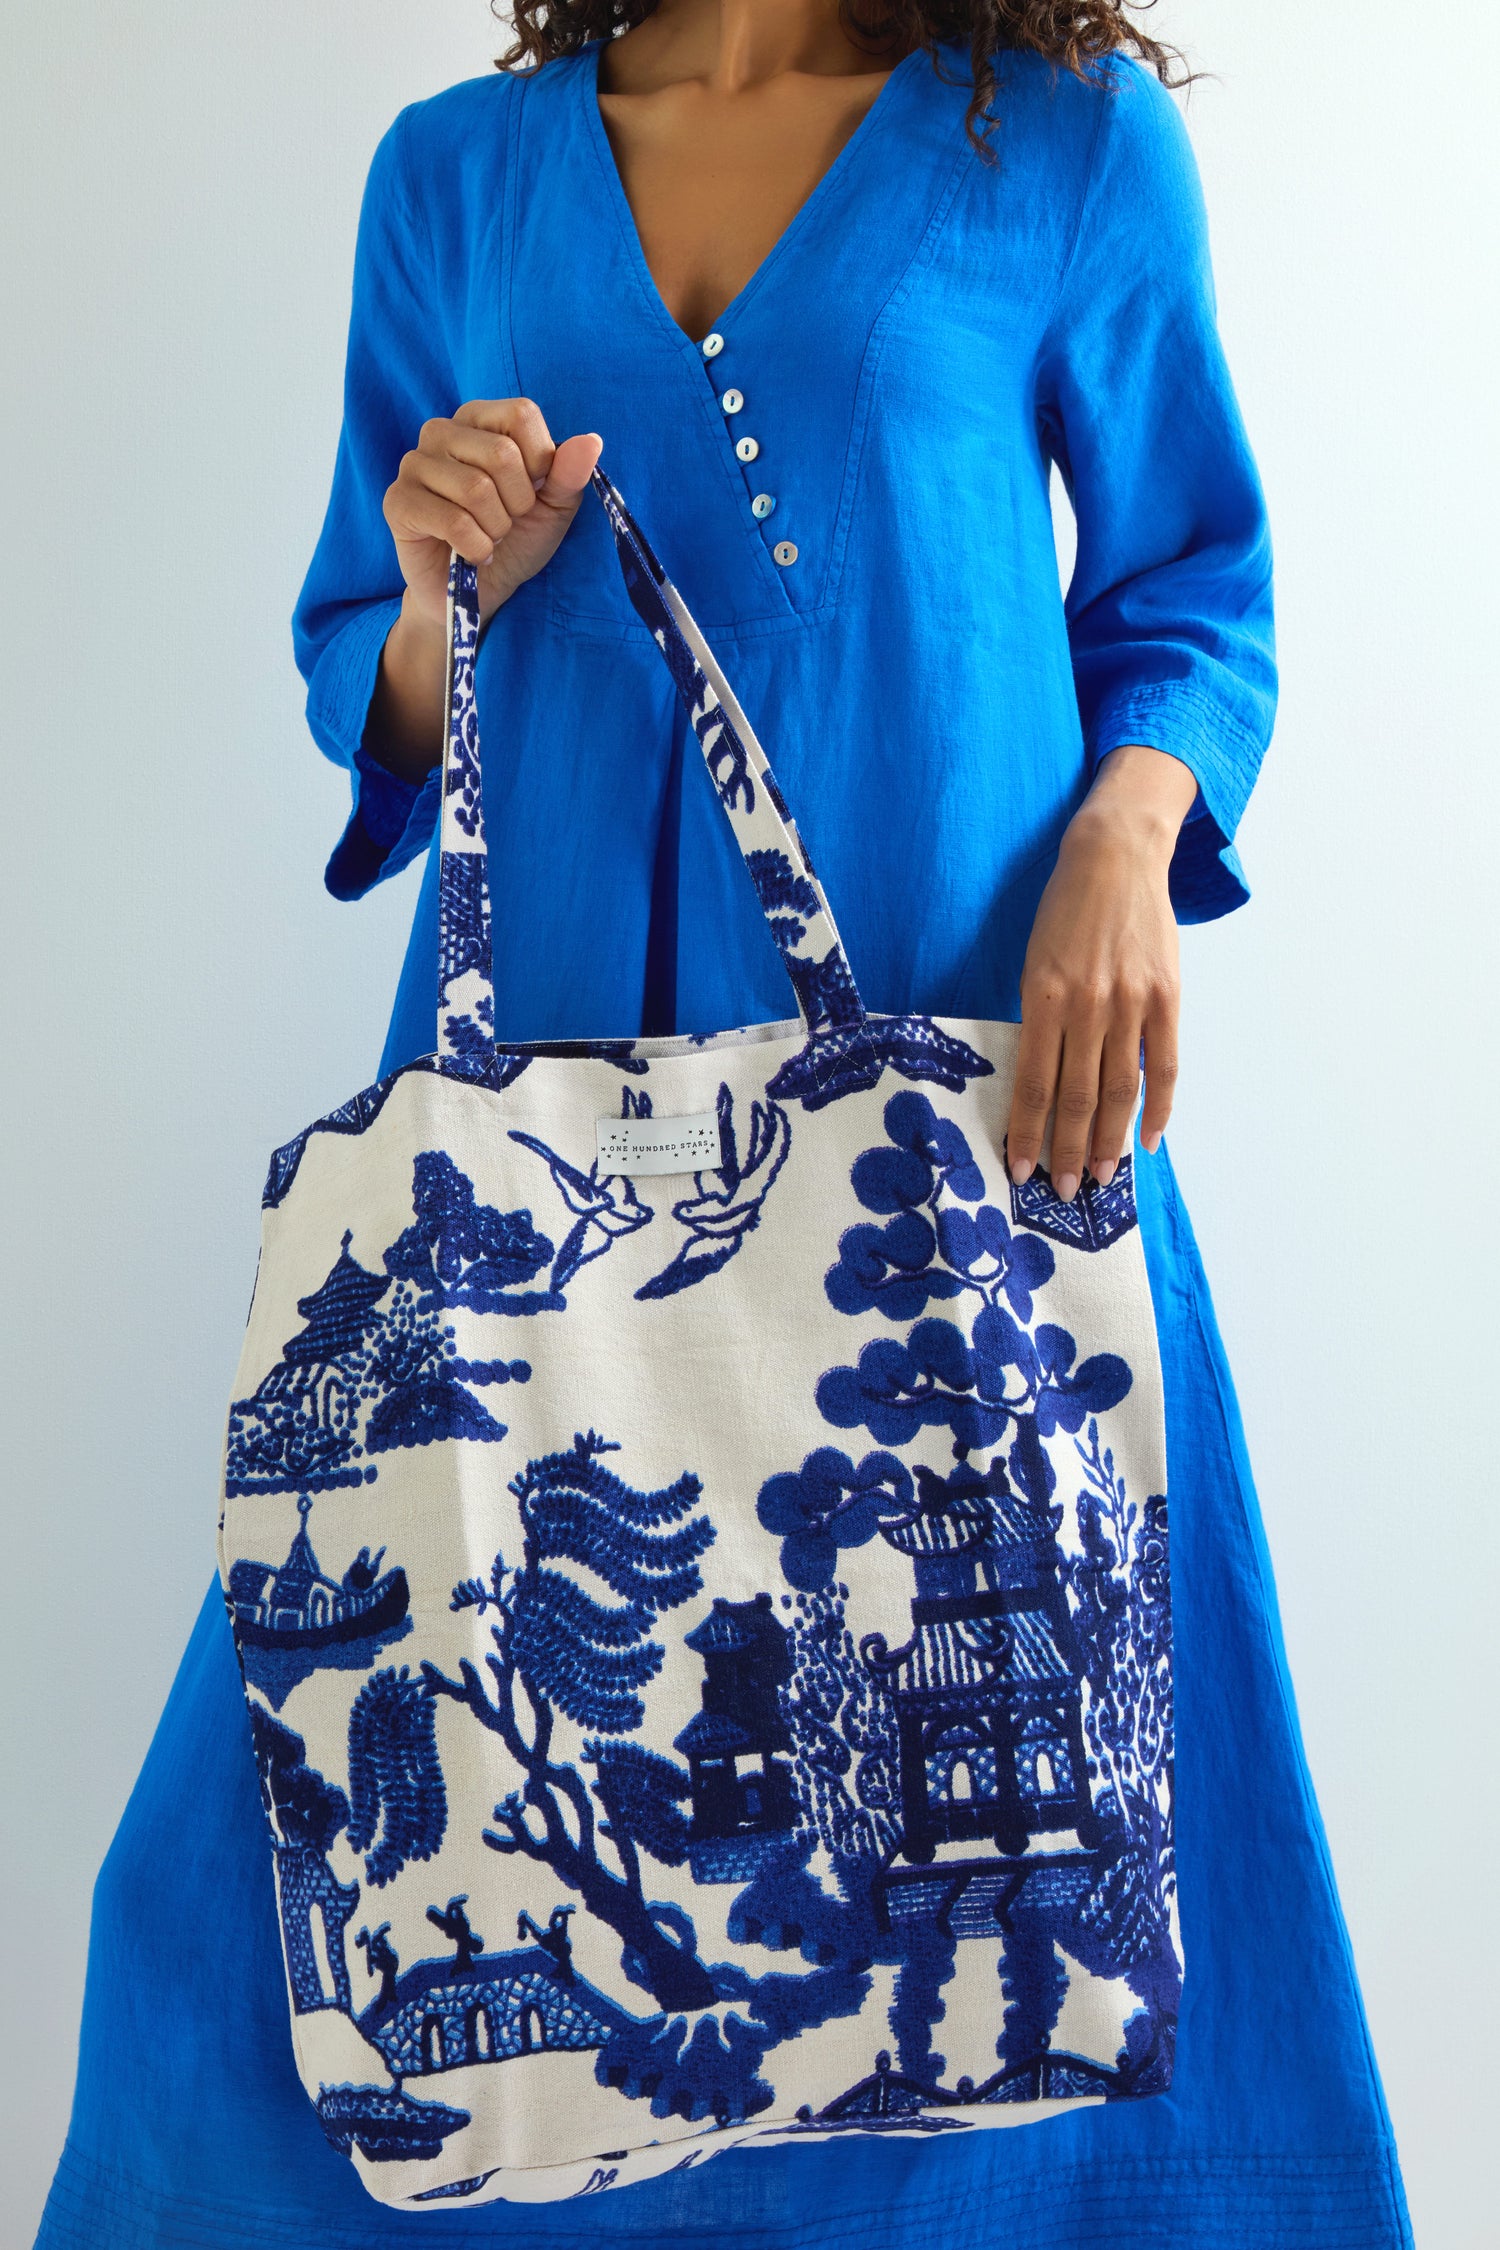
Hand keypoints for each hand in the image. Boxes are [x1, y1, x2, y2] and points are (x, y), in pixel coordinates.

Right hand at [367, 400, 602, 777]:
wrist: (472, 611)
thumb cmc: (513, 561)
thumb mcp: (553, 522)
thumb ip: (569, 479)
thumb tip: (591, 442)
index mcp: (484, 426)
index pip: (523, 416)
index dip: (541, 466)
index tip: (536, 503)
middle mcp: (442, 435)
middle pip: (500, 454)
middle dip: (518, 509)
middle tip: (507, 539)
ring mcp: (413, 467)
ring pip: (472, 484)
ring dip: (494, 529)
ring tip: (488, 551)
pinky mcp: (396, 506)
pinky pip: (438, 508)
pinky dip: (468, 541)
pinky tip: (469, 559)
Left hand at [1006, 744, 1197, 1200]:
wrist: (1115, 856)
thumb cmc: (1065, 911)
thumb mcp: (1035, 961)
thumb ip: (1042, 1020)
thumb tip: (1045, 1084)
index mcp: (1044, 996)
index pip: (1035, 1083)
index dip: (1029, 1132)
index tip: (1021, 1168)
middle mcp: (1088, 1004)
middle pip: (1077, 1097)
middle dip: (1068, 1150)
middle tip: (1062, 1190)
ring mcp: (1131, 1003)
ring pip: (1119, 1090)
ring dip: (1108, 1140)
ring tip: (1099, 1176)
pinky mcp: (1166, 998)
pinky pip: (1163, 1066)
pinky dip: (1157, 1107)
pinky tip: (1146, 1139)